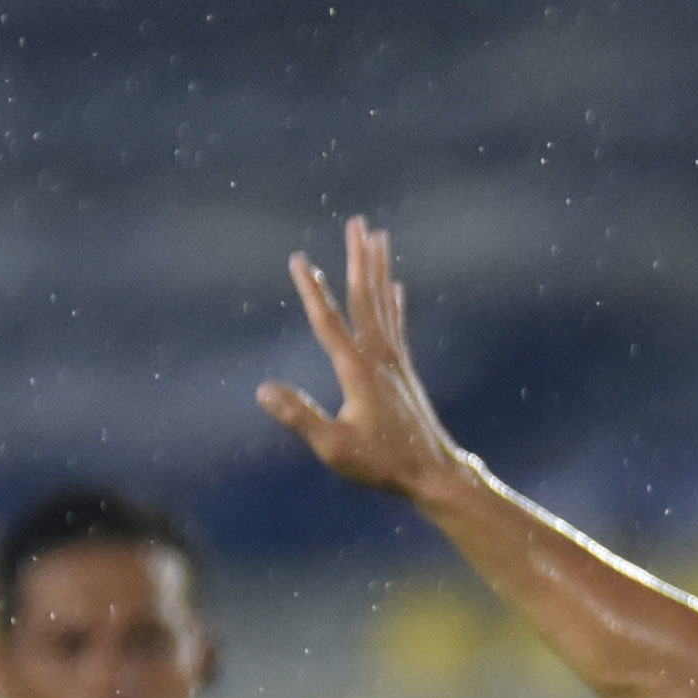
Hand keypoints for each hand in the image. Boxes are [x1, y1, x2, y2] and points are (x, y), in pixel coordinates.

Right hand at [258, 216, 468, 502]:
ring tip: (377, 236)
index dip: (310, 290)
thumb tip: (262, 390)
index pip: (328, 321)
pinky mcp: (405, 373)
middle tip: (358, 222)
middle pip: (366, 297)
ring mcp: (395, 363)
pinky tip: (396, 285)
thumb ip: (299, 416)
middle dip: (359, 258)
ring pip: (384, 304)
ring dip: (379, 269)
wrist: (434, 476)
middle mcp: (379, 358)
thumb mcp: (334, 447)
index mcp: (357, 371)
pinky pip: (398, 326)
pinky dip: (395, 301)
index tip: (297, 259)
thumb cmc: (383, 465)